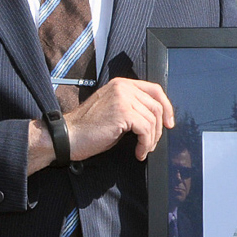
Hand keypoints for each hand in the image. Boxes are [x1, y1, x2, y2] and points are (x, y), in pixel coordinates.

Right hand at [27, 78, 174, 172]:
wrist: (67, 137)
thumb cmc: (88, 128)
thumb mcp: (113, 110)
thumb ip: (132, 107)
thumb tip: (155, 118)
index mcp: (122, 84)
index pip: (155, 90)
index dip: (166, 107)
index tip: (169, 123)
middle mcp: (123, 87)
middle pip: (157, 105)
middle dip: (159, 128)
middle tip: (153, 143)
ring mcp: (123, 98)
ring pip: (152, 119)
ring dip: (151, 139)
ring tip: (143, 150)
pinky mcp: (122, 112)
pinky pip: (145, 129)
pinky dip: (145, 144)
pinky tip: (139, 152)